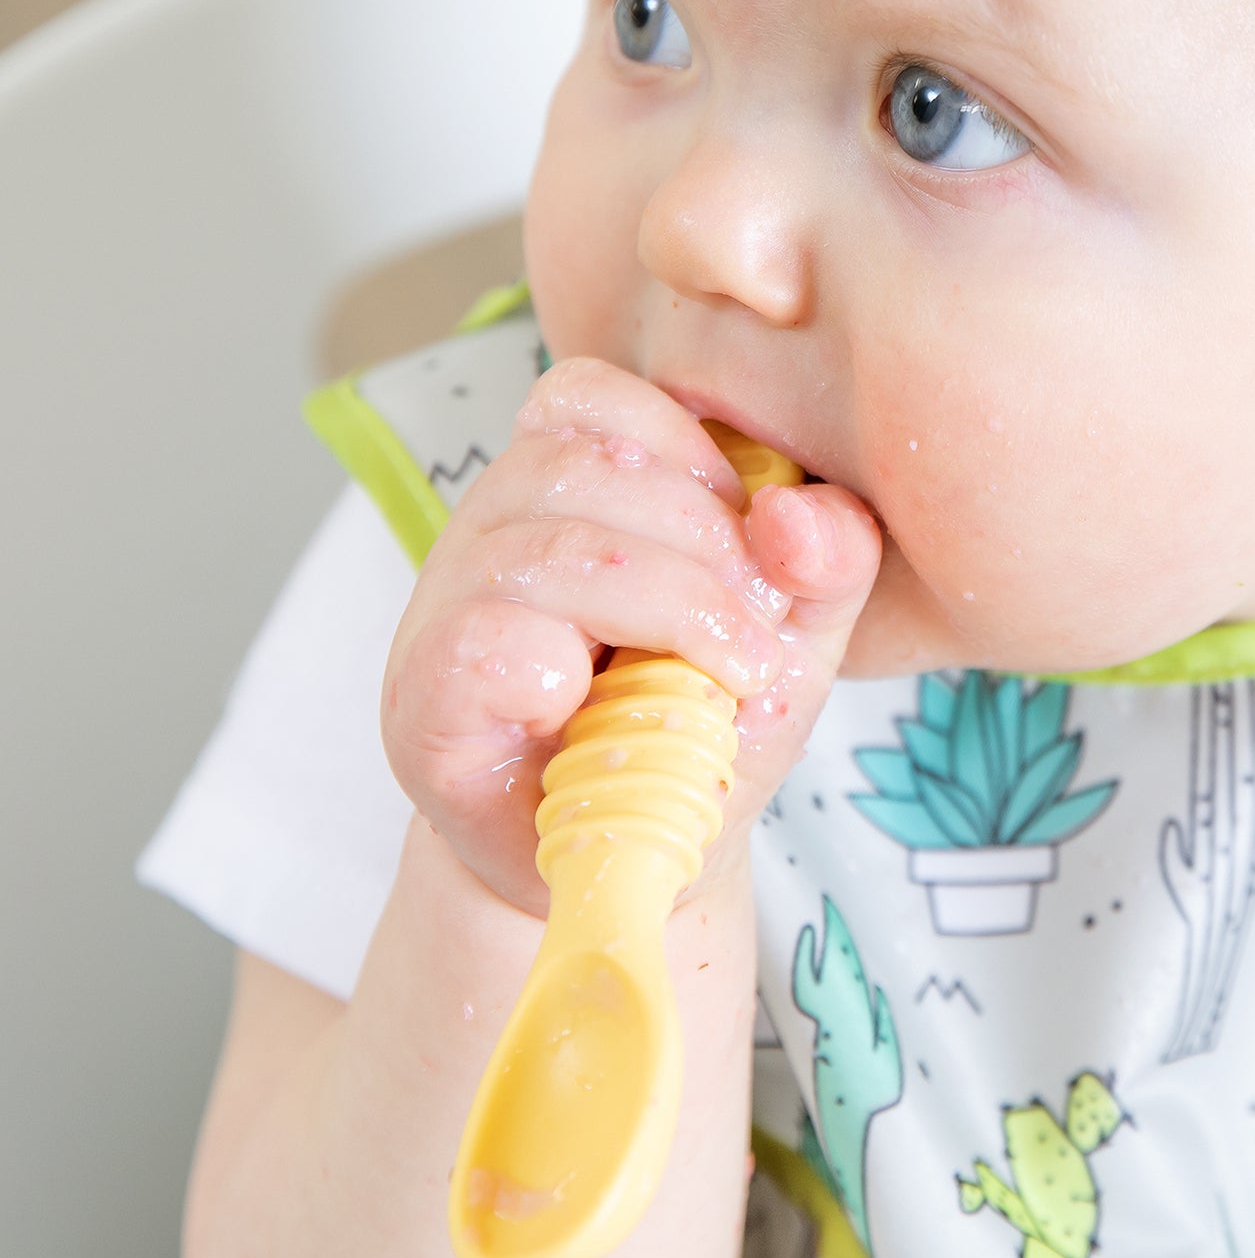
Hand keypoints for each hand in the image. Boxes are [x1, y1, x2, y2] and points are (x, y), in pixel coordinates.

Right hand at [380, 357, 880, 914]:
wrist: (626, 863)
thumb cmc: (699, 727)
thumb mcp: (792, 636)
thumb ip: (827, 562)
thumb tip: (799, 514)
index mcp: (564, 482)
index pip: (590, 395)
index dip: (686, 450)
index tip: (750, 544)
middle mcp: (491, 525)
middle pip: (584, 466)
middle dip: (705, 546)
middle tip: (758, 637)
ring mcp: (446, 608)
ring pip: (545, 549)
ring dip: (667, 609)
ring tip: (723, 679)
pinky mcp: (423, 699)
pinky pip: (481, 640)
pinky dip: (560, 668)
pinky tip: (596, 708)